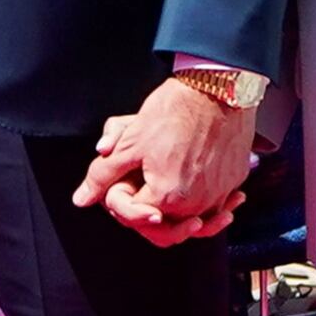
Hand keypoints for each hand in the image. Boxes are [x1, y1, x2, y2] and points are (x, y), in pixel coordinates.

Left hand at [73, 76, 258, 244]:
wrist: (216, 88)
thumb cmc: (173, 112)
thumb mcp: (128, 143)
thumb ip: (102, 175)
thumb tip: (81, 198)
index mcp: (165, 197)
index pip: (135, 217)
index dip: (122, 201)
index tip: (125, 181)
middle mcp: (196, 203)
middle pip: (167, 227)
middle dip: (150, 216)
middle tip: (145, 197)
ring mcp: (219, 194)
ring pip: (196, 218)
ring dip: (182, 214)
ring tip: (169, 194)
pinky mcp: (234, 181)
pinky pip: (218, 203)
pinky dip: (208, 200)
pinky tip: (199, 185)